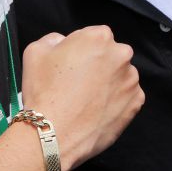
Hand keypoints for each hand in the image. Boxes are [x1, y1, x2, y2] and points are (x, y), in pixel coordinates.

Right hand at [21, 26, 144, 170]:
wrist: (52, 134)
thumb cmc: (44, 92)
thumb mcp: (35, 51)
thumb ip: (54, 39)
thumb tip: (64, 43)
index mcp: (99, 37)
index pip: (93, 36)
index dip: (80, 50)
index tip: (71, 65)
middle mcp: (121, 55)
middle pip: (110, 54)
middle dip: (97, 64)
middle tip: (77, 83)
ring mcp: (131, 80)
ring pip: (120, 75)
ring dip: (107, 82)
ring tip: (86, 100)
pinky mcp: (136, 103)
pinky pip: (127, 97)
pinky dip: (115, 101)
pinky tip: (96, 110)